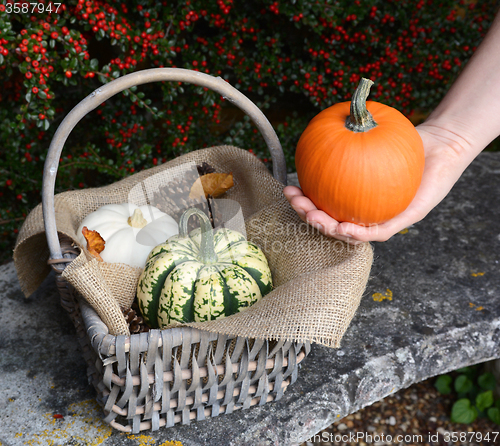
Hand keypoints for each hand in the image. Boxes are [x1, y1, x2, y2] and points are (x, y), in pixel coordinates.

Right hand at [284, 122, 474, 242]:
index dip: (304, 201)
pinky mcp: (403, 221)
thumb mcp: (374, 133)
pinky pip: (378, 232)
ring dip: (328, 228)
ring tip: (312, 217)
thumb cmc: (407, 140)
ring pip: (350, 233)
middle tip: (296, 203)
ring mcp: (383, 218)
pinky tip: (344, 227)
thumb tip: (330, 115)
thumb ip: (351, 132)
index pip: (324, 203)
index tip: (289, 189)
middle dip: (309, 216)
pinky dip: (359, 233)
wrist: (442, 144)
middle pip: (331, 221)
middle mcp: (366, 210)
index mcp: (354, 196)